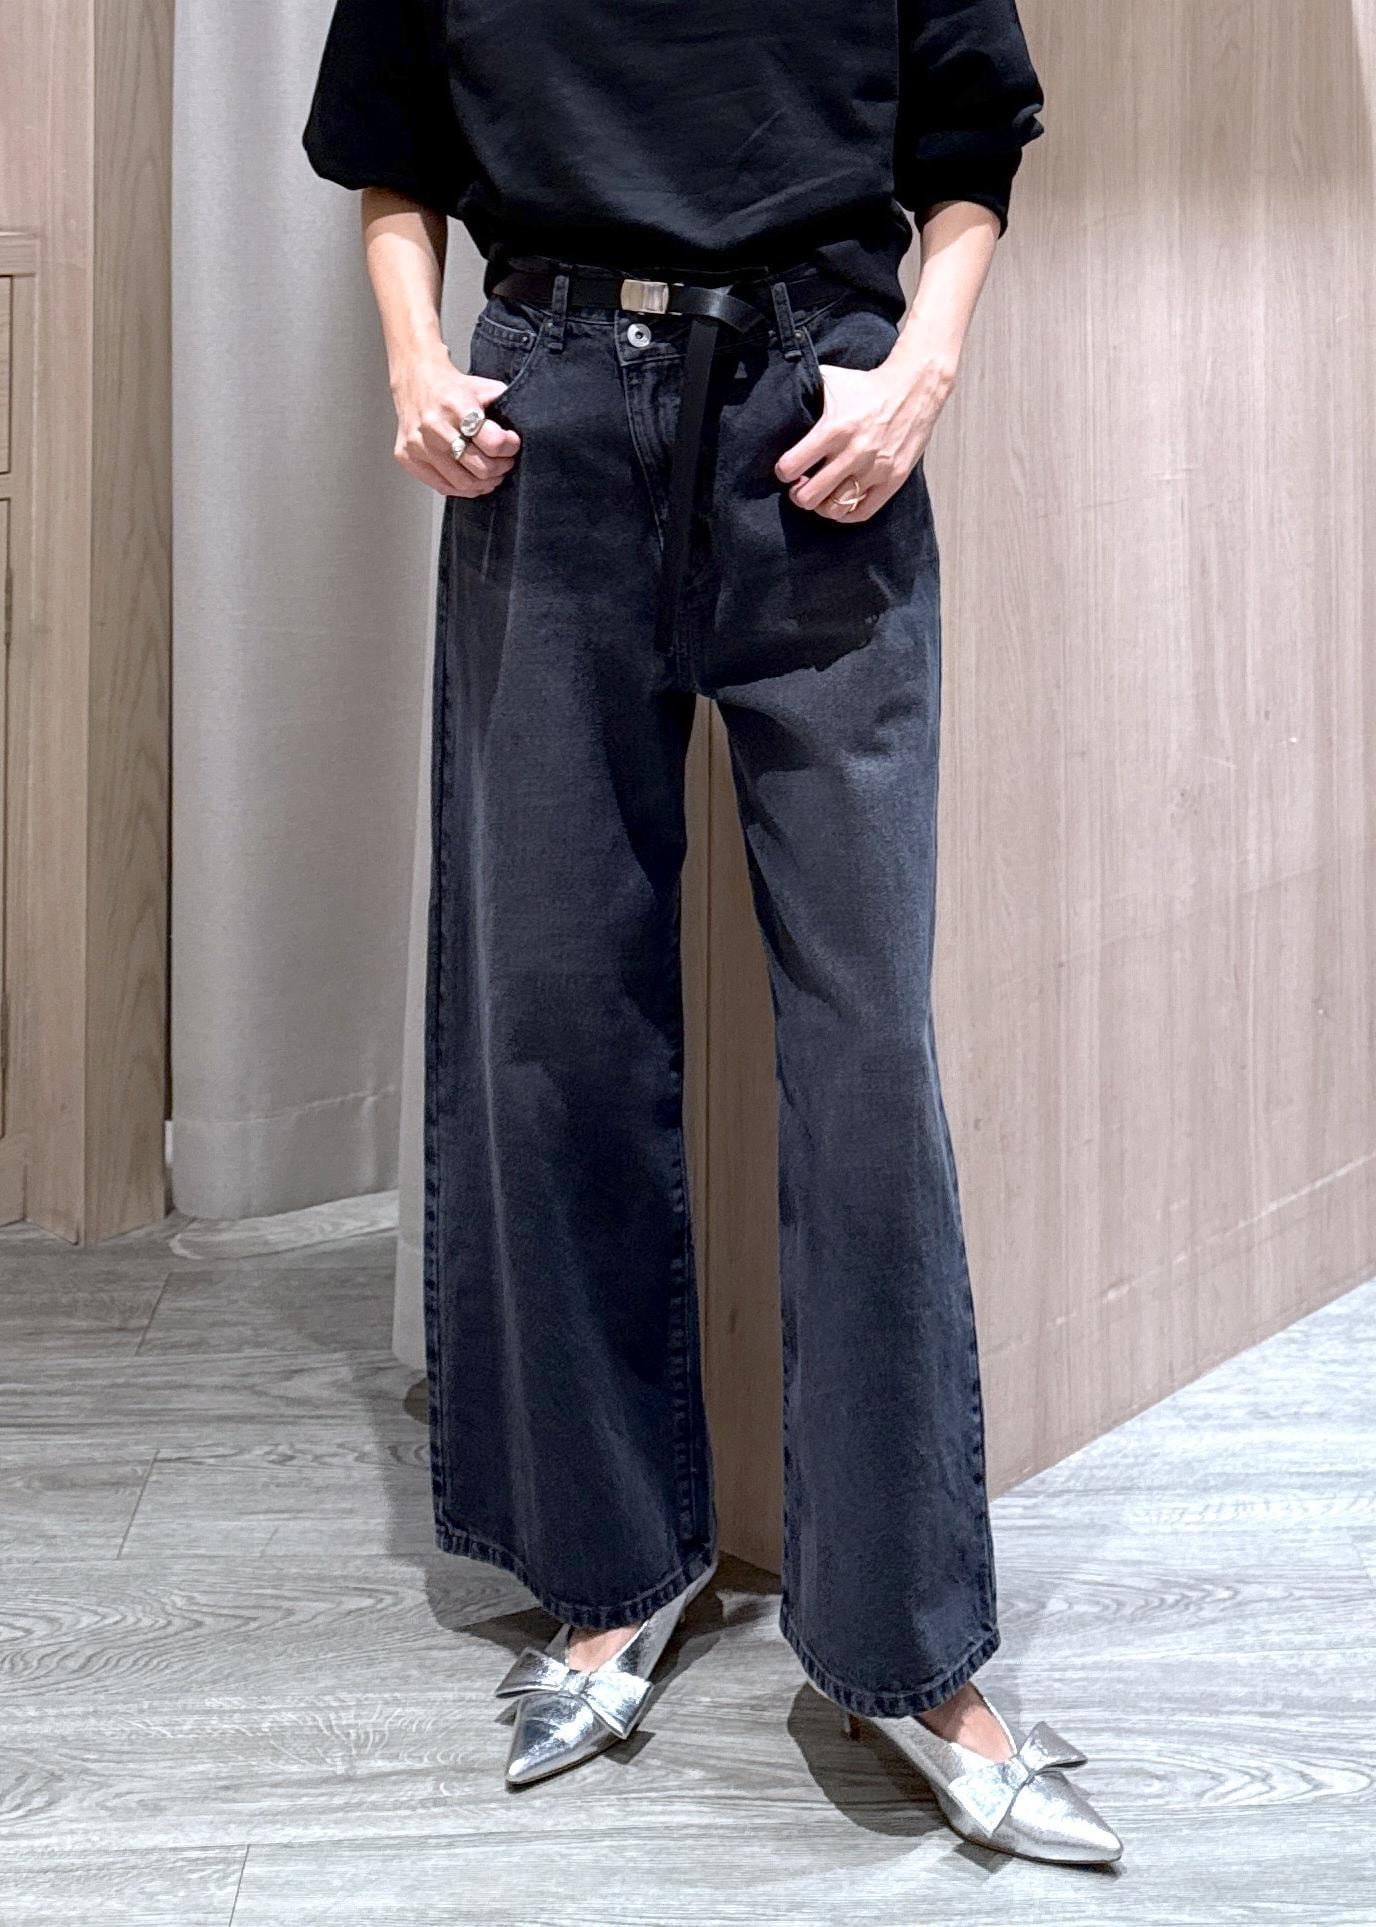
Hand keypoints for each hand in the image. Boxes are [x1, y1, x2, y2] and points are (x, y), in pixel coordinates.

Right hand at [390, 346, 521, 497]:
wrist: (416, 379)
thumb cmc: (453, 388)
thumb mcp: (483, 387)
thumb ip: (504, 406)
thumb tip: (528, 430)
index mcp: (456, 405)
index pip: (493, 441)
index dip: (510, 447)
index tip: (513, 444)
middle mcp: (434, 426)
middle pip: (479, 467)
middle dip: (500, 468)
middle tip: (506, 463)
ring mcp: (418, 444)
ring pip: (462, 482)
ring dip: (484, 483)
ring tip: (493, 475)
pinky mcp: (407, 456)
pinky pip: (442, 486)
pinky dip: (463, 489)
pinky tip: (474, 482)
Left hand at [774, 352, 953, 521]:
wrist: (914, 387)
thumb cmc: (867, 386)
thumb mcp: (831, 380)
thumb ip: (804, 391)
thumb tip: (778, 397)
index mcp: (834, 428)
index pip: (792, 466)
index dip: (783, 472)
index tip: (786, 469)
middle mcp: (854, 452)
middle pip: (809, 496)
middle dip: (798, 494)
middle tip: (800, 486)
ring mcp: (875, 469)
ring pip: (835, 508)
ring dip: (821, 505)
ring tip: (820, 495)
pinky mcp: (893, 479)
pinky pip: (862, 512)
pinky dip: (846, 513)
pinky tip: (841, 501)